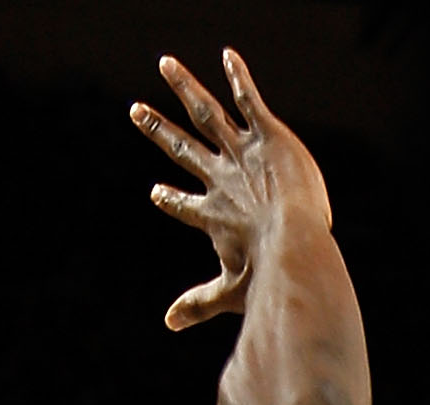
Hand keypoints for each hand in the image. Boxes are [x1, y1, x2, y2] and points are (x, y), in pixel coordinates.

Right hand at [132, 50, 332, 330]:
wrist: (294, 246)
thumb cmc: (267, 276)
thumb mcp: (230, 292)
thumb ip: (198, 304)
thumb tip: (167, 324)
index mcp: (212, 216)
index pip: (184, 205)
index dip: (170, 200)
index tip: (157, 192)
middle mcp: (221, 179)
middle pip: (182, 149)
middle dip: (158, 130)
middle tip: (136, 110)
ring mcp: (241, 154)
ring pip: (206, 113)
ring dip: (184, 86)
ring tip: (165, 63)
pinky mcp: (267, 136)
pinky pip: (249, 100)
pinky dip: (238, 77)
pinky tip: (228, 55)